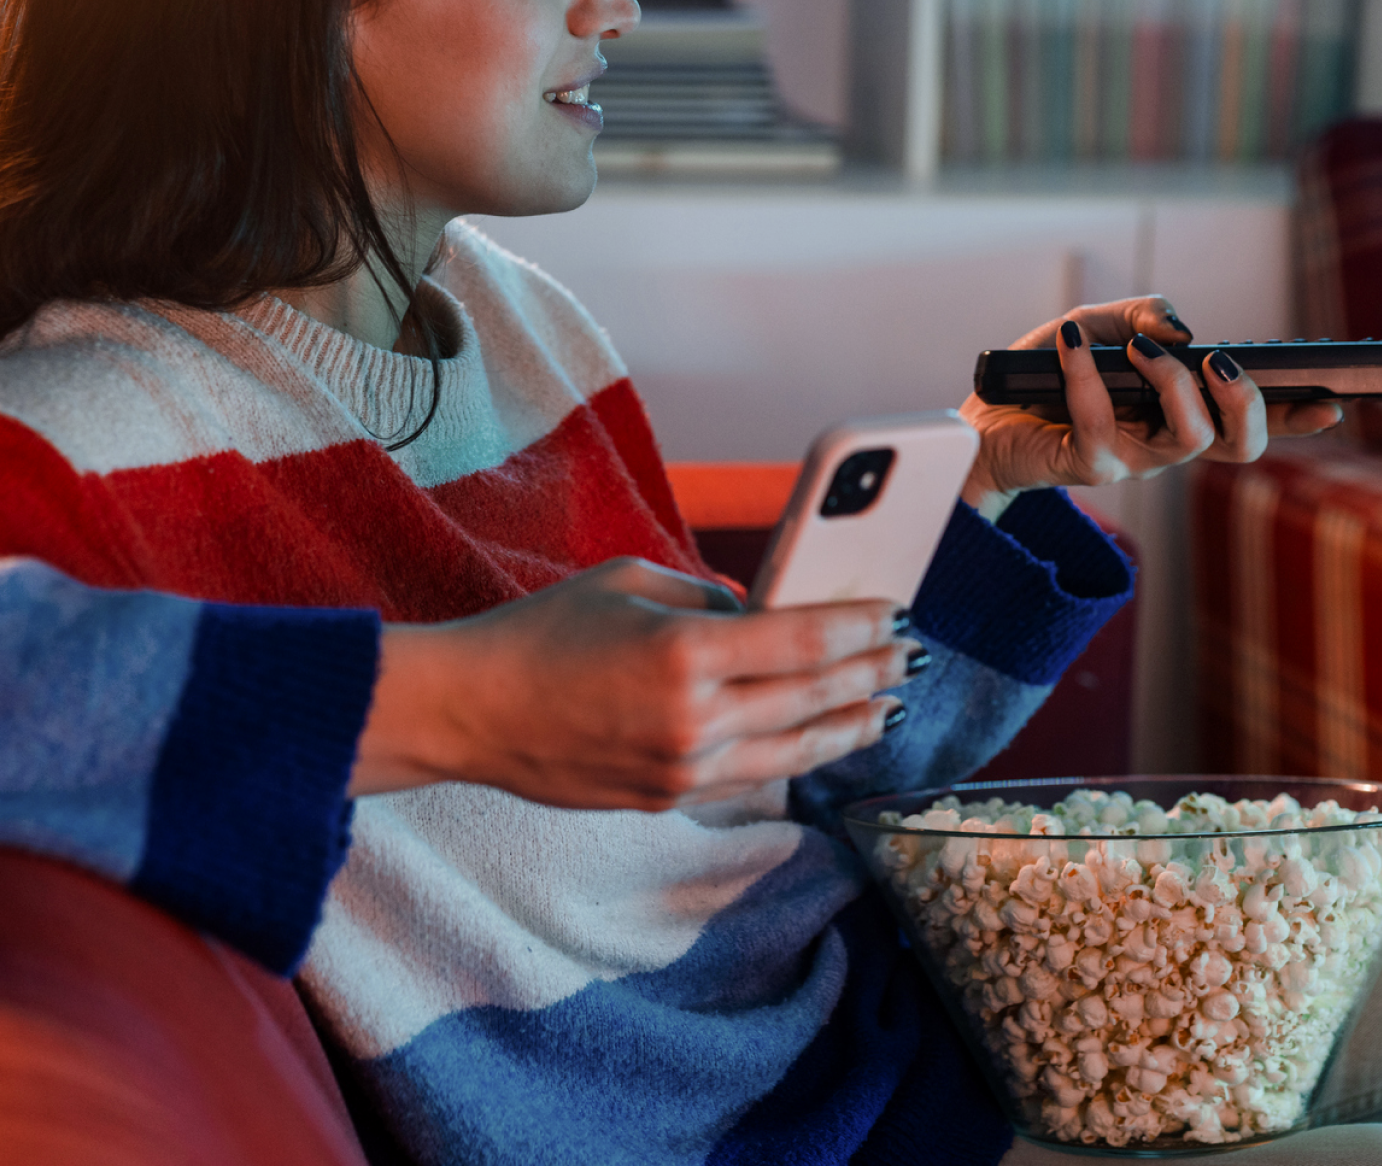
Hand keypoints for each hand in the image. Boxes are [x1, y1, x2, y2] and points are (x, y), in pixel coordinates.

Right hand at [350, 557, 921, 810]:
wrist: (473, 710)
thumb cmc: (544, 631)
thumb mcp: (632, 582)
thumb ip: (708, 597)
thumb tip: (764, 614)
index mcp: (685, 650)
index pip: (801, 639)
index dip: (858, 627)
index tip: (896, 615)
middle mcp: (693, 718)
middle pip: (809, 697)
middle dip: (867, 674)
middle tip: (909, 659)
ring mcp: (681, 769)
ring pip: (792, 752)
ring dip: (846, 728)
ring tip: (884, 709)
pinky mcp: (666, 800)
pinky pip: (748, 776)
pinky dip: (793, 757)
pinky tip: (816, 743)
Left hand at [959, 295, 1341, 519]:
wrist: (981, 418)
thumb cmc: (1043, 376)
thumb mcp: (1096, 327)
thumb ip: (1143, 316)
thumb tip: (1181, 331)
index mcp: (1177, 414)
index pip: (1249, 423)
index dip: (1295, 418)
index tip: (1332, 401)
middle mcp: (1164, 444)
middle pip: (1239, 446)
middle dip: (1247, 403)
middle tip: (1219, 364)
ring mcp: (1131, 460)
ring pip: (1189, 438)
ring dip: (1174, 383)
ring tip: (1140, 348)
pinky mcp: (1088, 465)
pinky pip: (1101, 421)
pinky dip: (1087, 373)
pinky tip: (1068, 342)